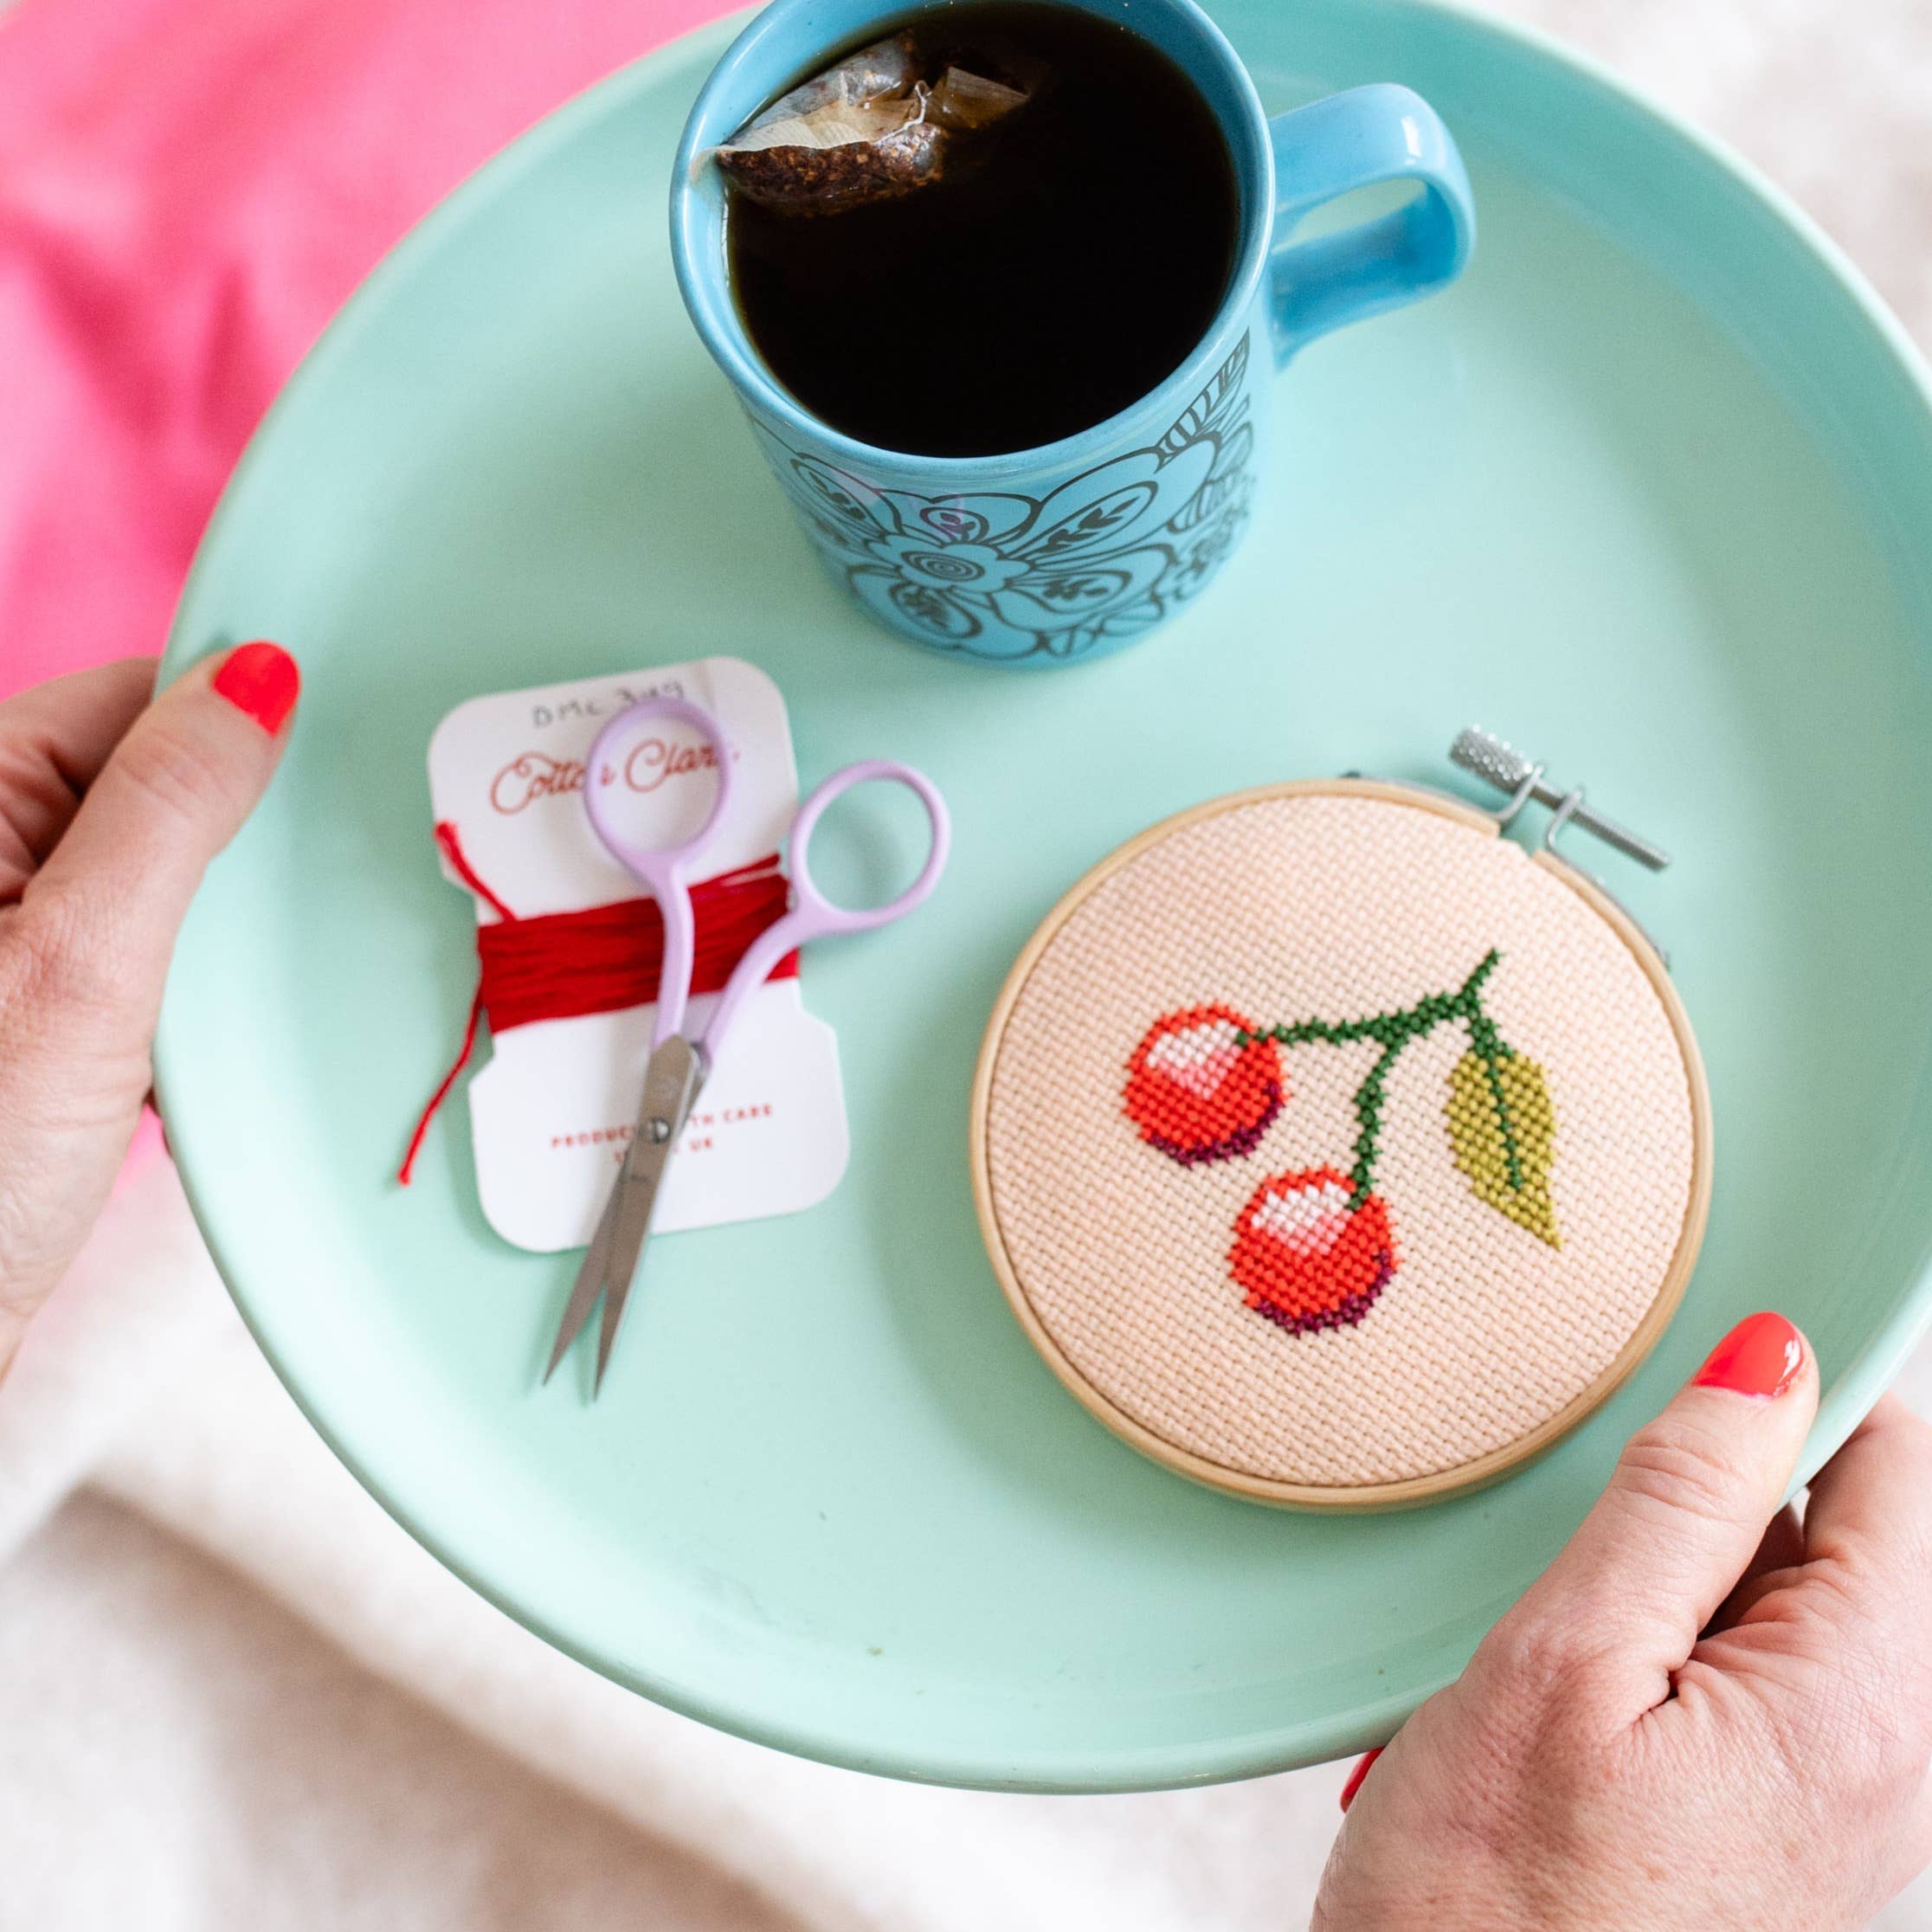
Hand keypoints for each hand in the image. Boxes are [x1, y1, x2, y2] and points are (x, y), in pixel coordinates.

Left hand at [0, 645, 297, 1379]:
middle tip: (289, 922)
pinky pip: (140, 957)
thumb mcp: (84, 965)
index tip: (336, 782)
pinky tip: (196, 1052)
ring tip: (232, 1006)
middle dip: (235, 849)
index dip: (238, 729)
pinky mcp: (28, 1013)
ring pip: (159, 878)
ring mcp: (7, 937)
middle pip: (153, 782)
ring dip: (215, 935)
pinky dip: (185, 994)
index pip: (133, 697)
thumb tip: (260, 671)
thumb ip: (172, 806)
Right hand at [1315, 1313, 1931, 1929]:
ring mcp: (1843, 1802)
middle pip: (1842, 1533)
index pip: (1900, 1470)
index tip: (1680, 1392)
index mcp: (1862, 1710)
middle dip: (1710, 1507)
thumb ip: (1682, 1501)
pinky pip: (1749, 1677)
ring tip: (1568, 1650)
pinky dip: (1658, 1652)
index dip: (1790, 1397)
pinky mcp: (1784, 1828)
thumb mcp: (1563, 1663)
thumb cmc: (1488, 1908)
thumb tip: (1768, 1362)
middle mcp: (1891, 1763)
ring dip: (1668, 1585)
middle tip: (1588, 1561)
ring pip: (1781, 1600)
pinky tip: (1575, 1705)